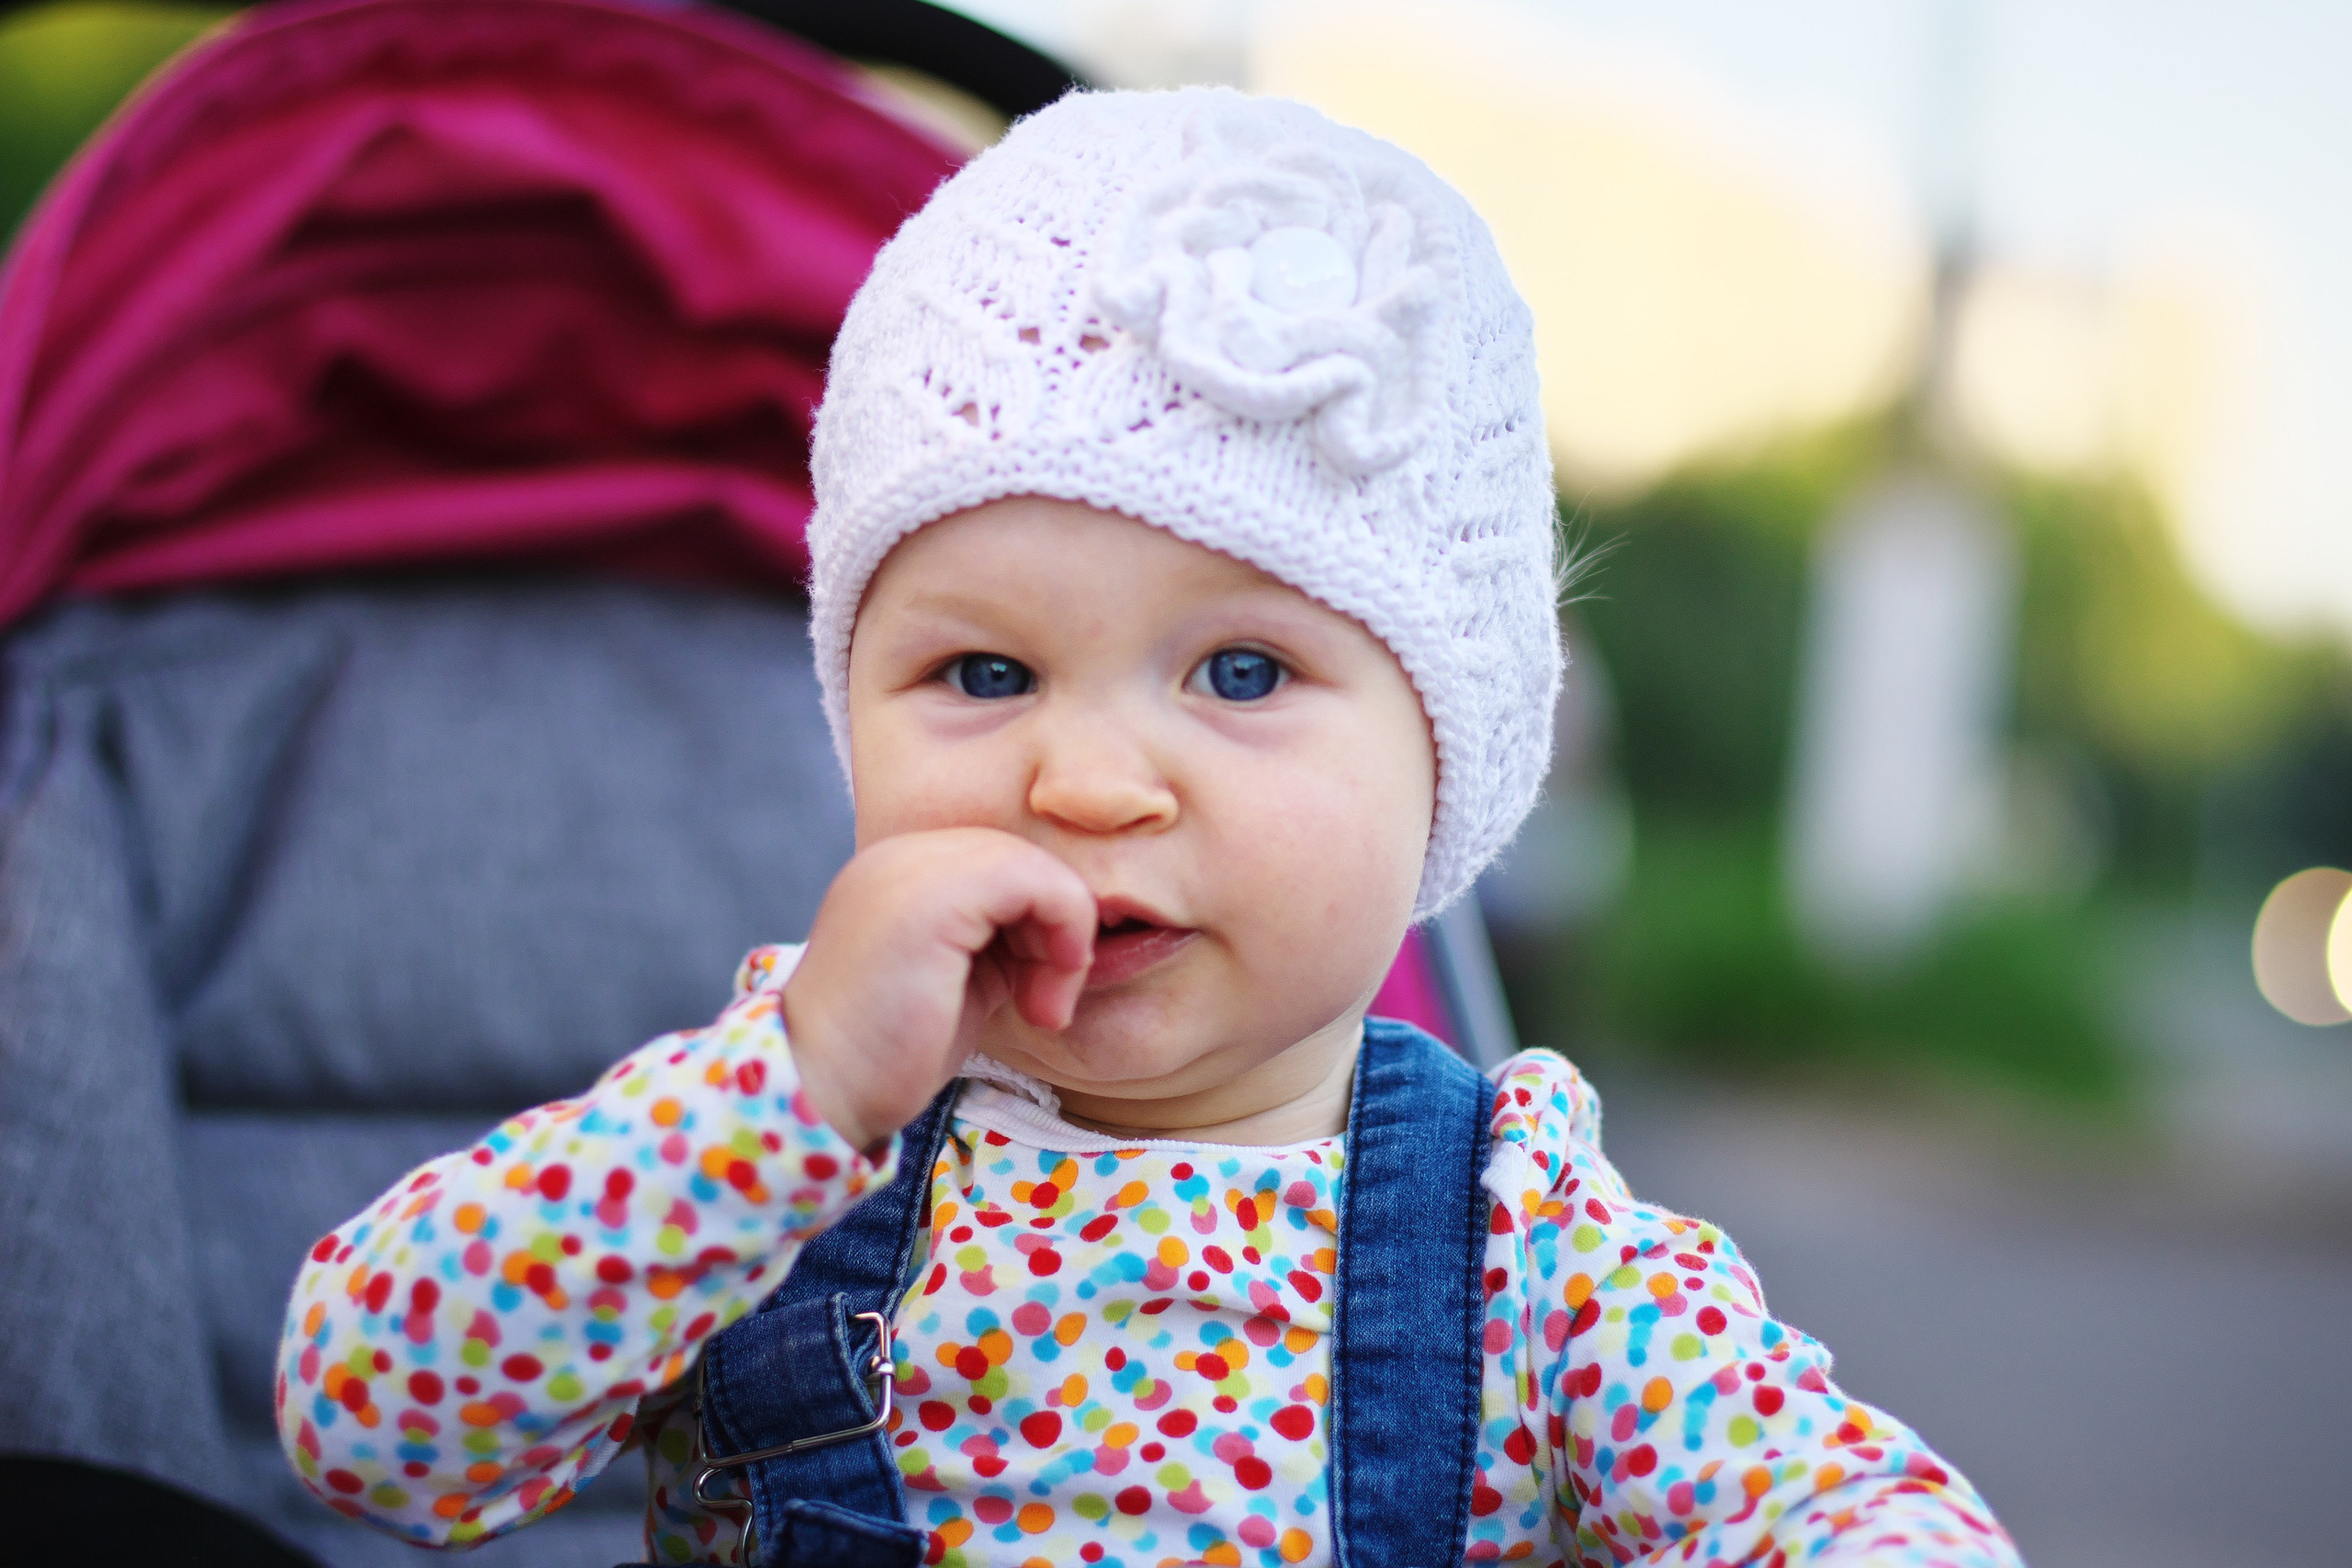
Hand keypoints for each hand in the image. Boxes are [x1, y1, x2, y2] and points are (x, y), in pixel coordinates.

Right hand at [783, 828, 1095, 1151]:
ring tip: (1041, 1008)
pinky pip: (1038, 883)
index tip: (1034, 991)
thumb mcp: (957, 979)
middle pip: (1023, 859)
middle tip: (1044, 1003)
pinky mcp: (937, 894)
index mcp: (901, 870)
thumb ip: (998, 940)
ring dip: (1066, 940)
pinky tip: (1040, 1004)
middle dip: (1057, 929)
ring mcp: (915, 865)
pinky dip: (1066, 938)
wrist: (821, 1090)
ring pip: (1036, 866)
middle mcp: (904, 853)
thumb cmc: (888, 1053)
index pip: (1003, 864)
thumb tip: (1067, 931)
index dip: (1038, 922)